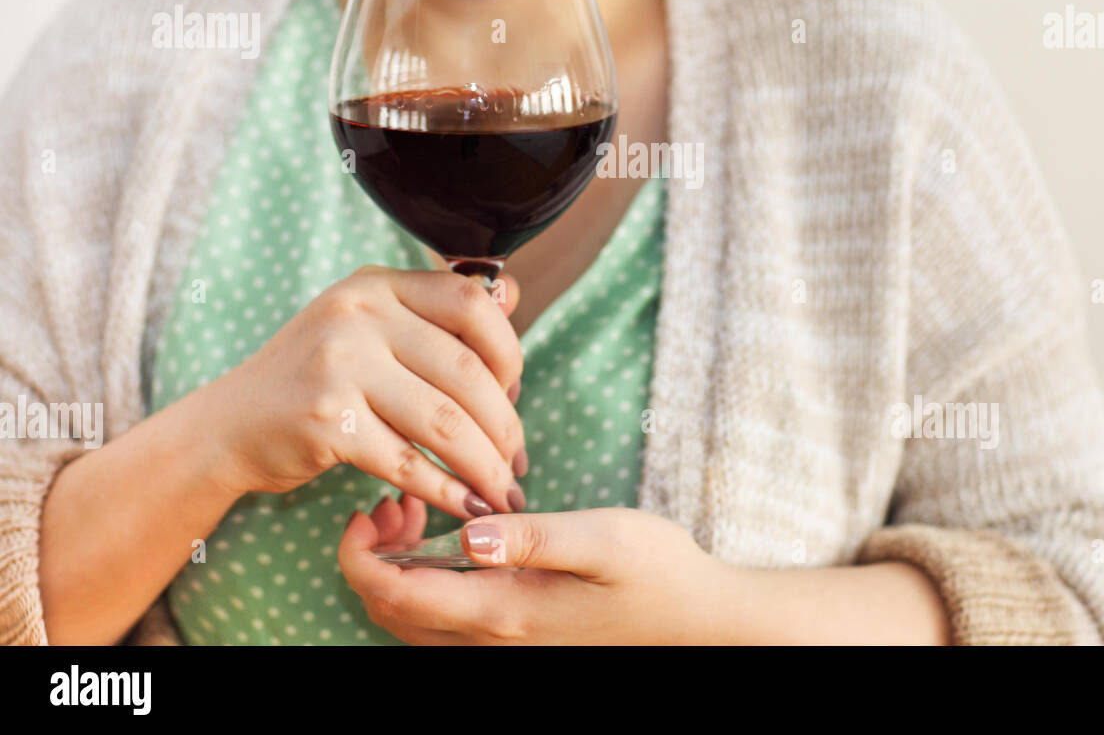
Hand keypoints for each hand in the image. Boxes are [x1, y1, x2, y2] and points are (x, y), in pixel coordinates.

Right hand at [204, 265, 527, 519]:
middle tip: (517, 460)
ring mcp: (339, 365)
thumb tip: (514, 297)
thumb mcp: (370, 324)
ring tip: (503, 491)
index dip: (507, 350)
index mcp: (378, 285)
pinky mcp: (325, 421)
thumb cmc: (318, 376)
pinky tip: (467, 506)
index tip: (514, 393)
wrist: (229, 423)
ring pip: (443, 420)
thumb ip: (436, 312)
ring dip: (485, 465)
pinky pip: (406, 462)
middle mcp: (358, 314)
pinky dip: (446, 490)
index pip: (469, 301)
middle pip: (465, 370)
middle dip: (504, 424)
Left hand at [338, 494, 738, 644]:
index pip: (394, 595)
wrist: (698, 621)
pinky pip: (444, 623)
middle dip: (372, 558)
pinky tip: (456, 542)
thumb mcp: (603, 540)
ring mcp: (503, 646)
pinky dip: (425, 584)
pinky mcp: (517, 638)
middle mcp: (491, 641)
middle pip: (390, 613)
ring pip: (412, 622)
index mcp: (503, 613)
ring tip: (421, 513)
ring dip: (397, 571)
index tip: (370, 506)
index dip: (360, 555)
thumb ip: (533, 536)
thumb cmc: (657, 573)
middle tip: (396, 500)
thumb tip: (466, 532)